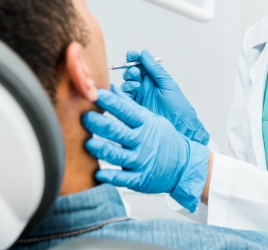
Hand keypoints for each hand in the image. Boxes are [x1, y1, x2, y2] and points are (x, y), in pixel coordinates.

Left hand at [82, 85, 209, 211]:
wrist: (183, 164)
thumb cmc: (163, 138)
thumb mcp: (150, 119)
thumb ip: (130, 106)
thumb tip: (112, 89)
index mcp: (145, 124)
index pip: (126, 111)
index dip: (110, 102)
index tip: (95, 94)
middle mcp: (142, 141)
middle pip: (119, 131)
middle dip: (101, 124)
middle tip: (84, 117)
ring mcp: (141, 160)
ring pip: (118, 154)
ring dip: (102, 149)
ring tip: (87, 144)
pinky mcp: (139, 178)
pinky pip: (123, 178)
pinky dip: (110, 176)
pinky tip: (98, 173)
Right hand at [120, 49, 209, 144]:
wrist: (180, 128)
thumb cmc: (178, 107)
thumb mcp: (168, 84)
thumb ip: (155, 69)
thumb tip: (144, 53)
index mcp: (154, 79)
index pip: (141, 64)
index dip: (134, 58)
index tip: (131, 55)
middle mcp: (145, 87)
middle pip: (132, 73)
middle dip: (131, 70)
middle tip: (135, 73)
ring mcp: (140, 97)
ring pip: (127, 84)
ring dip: (129, 80)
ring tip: (136, 84)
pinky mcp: (135, 107)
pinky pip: (125, 97)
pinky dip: (125, 91)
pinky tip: (132, 90)